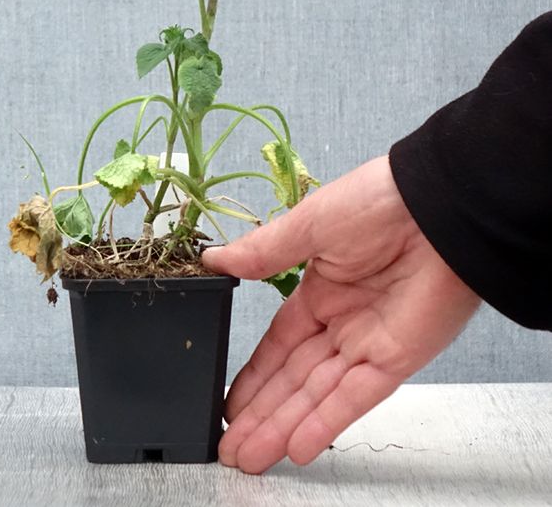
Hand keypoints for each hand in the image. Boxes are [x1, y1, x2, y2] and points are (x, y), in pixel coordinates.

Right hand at [201, 155, 479, 473]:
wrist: (440, 205)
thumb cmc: (379, 200)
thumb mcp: (307, 225)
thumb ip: (262, 252)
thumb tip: (214, 260)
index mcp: (321, 289)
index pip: (279, 343)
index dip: (253, 375)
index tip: (228, 400)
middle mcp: (343, 321)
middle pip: (293, 378)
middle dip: (260, 412)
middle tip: (229, 444)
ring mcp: (369, 342)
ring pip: (317, 395)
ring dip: (283, 426)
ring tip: (248, 455)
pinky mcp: (397, 357)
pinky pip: (355, 397)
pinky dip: (327, 422)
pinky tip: (296, 445)